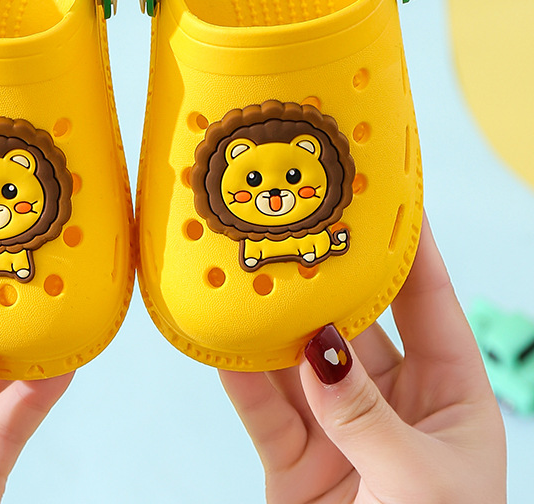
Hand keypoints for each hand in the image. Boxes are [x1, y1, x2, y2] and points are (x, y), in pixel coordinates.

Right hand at [219, 215, 505, 502]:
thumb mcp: (416, 482)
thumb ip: (363, 412)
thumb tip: (318, 347)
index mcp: (450, 399)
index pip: (430, 303)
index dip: (410, 245)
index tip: (386, 193)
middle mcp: (394, 404)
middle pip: (354, 322)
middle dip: (324, 276)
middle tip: (293, 223)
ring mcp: (340, 428)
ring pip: (299, 358)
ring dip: (271, 320)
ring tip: (244, 268)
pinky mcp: (295, 458)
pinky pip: (262, 405)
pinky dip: (238, 374)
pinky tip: (219, 338)